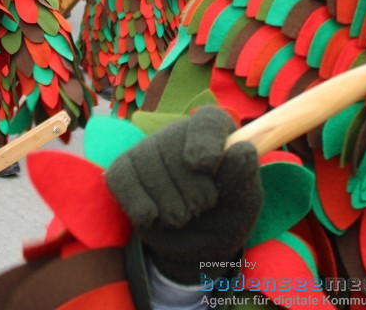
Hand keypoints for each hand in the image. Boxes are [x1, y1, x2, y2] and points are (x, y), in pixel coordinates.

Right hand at [105, 106, 261, 284]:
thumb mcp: (244, 201)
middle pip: (174, 149)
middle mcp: (178, 133)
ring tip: (182, 218)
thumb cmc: (224, 214)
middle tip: (202, 208)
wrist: (196, 244)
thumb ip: (243, 176)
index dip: (205, 141)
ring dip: (168, 205)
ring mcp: (148, 149)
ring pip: (147, 165)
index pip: (207, 121)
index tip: (205, 165)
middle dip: (191, 191)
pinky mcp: (124, 169)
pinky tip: (153, 218)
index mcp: (214, 131)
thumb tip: (240, 149)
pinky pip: (121, 177)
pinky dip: (138, 204)